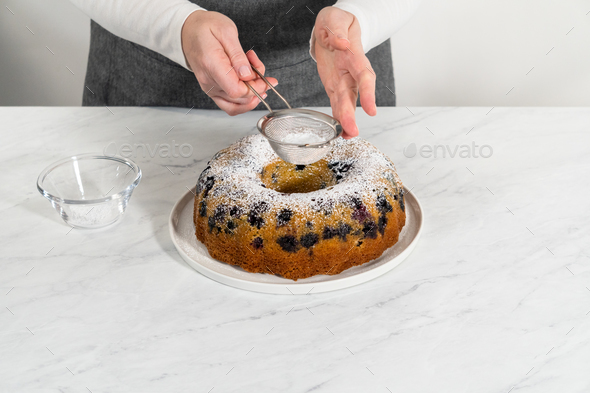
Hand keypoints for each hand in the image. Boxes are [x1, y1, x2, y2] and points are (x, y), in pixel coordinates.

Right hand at [181, 10, 276, 115]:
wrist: (188, 30)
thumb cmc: (206, 27)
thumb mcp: (226, 31)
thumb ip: (237, 55)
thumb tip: (247, 75)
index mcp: (211, 64)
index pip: (236, 90)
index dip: (254, 87)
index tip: (263, 77)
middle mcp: (208, 80)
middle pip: (238, 98)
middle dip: (257, 87)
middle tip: (259, 67)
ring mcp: (209, 87)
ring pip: (236, 104)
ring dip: (252, 94)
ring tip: (256, 76)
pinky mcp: (211, 90)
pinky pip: (229, 106)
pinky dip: (243, 101)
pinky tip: (251, 90)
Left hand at [314, 7, 376, 138]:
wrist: (335, 27)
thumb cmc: (337, 22)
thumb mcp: (335, 20)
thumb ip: (337, 31)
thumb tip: (342, 43)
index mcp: (354, 56)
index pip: (364, 76)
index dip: (368, 93)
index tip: (371, 109)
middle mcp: (351, 72)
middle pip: (354, 95)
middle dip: (352, 114)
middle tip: (352, 131)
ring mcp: (343, 81)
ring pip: (345, 103)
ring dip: (345, 121)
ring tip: (346, 136)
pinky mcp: (334, 86)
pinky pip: (336, 104)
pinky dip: (336, 118)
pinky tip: (338, 132)